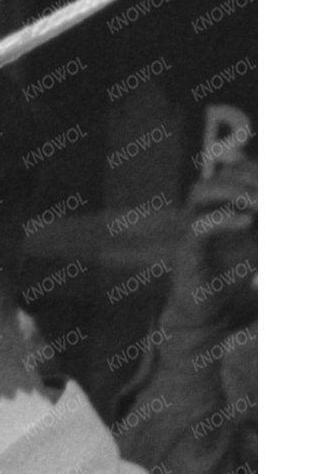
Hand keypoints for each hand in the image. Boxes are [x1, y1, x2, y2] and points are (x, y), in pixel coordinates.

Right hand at [167, 160, 255, 329]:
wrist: (210, 307)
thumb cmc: (234, 272)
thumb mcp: (259, 240)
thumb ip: (269, 222)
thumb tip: (288, 205)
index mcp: (219, 206)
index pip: (231, 172)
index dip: (248, 166)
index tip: (272, 171)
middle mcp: (201, 212)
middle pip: (215, 177)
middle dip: (246, 176)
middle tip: (270, 188)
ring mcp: (191, 229)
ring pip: (200, 192)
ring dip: (232, 191)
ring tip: (258, 203)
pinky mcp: (186, 250)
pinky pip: (197, 226)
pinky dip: (223, 220)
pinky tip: (247, 222)